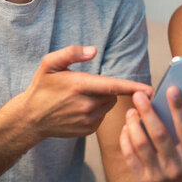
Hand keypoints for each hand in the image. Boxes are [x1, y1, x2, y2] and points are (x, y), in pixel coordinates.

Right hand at [20, 45, 152, 139]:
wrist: (30, 118)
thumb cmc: (42, 87)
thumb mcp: (50, 64)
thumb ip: (71, 53)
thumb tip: (94, 50)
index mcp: (80, 86)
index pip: (113, 87)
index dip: (133, 87)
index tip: (150, 89)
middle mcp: (86, 105)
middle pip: (113, 94)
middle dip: (108, 88)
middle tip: (88, 85)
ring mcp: (88, 120)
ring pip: (109, 105)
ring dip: (103, 99)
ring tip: (82, 97)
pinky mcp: (88, 130)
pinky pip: (103, 116)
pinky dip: (98, 110)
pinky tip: (80, 108)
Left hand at [119, 87, 181, 181]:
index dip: (179, 108)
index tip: (172, 89)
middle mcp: (176, 167)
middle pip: (159, 133)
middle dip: (148, 111)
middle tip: (140, 95)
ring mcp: (158, 175)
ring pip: (141, 144)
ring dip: (134, 124)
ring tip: (131, 111)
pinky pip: (131, 157)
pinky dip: (126, 140)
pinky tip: (126, 129)